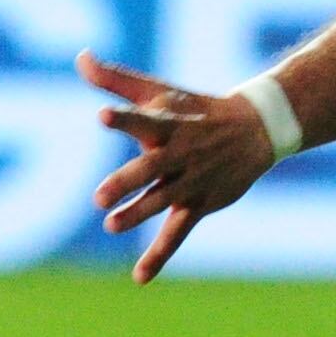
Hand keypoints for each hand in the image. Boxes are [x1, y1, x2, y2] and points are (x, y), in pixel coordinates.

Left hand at [80, 53, 276, 280]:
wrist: (255, 129)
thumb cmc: (196, 109)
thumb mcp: (160, 91)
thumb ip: (116, 80)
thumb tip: (80, 59)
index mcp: (168, 123)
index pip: (143, 118)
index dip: (124, 117)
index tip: (103, 115)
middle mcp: (180, 153)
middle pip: (151, 167)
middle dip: (127, 181)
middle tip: (100, 196)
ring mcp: (191, 181)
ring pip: (163, 200)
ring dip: (139, 212)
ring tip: (112, 224)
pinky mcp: (200, 204)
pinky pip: (178, 233)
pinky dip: (159, 255)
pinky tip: (139, 277)